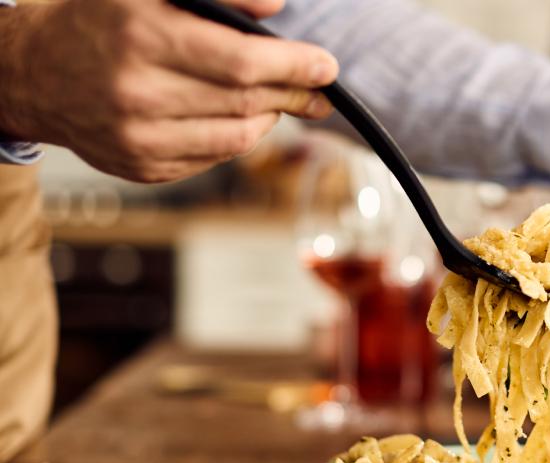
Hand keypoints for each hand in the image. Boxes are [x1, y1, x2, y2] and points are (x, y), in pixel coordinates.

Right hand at [0, 0, 336, 182]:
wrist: (31, 70)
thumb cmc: (98, 19)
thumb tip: (276, 7)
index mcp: (142, 39)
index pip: (242, 63)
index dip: (294, 66)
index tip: (326, 65)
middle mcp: (139, 95)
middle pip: (246, 102)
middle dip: (293, 94)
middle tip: (319, 90)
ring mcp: (139, 139)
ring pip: (238, 137)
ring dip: (269, 116)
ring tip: (279, 98)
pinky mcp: (143, 169)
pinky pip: (215, 158)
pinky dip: (237, 137)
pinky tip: (238, 116)